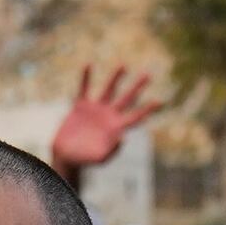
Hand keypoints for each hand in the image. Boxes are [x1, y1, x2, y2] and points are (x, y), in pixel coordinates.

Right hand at [45, 63, 160, 177]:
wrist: (67, 155)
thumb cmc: (85, 159)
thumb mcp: (99, 158)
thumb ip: (112, 151)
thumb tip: (124, 138)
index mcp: (116, 128)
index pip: (135, 117)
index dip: (146, 109)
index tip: (159, 101)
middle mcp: (109, 115)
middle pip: (127, 98)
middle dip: (137, 87)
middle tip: (148, 75)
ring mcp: (96, 109)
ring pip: (108, 90)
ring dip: (116, 78)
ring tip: (123, 65)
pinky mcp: (81, 106)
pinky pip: (84, 89)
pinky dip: (86, 78)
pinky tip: (88, 65)